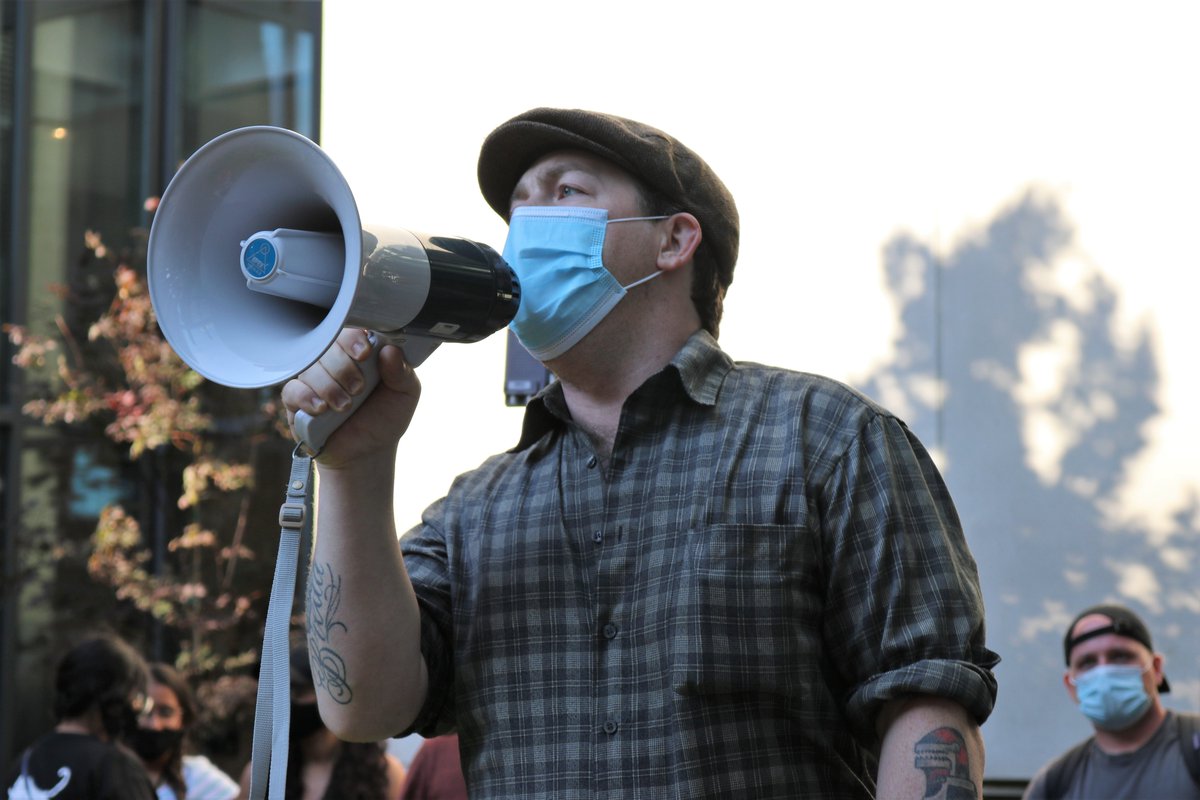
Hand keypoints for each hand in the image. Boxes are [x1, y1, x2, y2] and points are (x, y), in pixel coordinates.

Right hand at [281, 328, 420, 468]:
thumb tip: (389, 351)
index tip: (364, 354)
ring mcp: (313, 380)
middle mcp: (333, 362)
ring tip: (345, 407)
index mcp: (359, 353)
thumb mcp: (405, 394)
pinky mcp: (296, 401)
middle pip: (326, 347)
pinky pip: (292, 390)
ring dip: (329, 387)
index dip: (353, 339)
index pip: (348, 331)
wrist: (369, 452)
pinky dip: (307, 398)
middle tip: (358, 390)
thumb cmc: (385, 417)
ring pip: (310, 368)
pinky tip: (322, 409)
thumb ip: (402, 372)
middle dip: (343, 368)